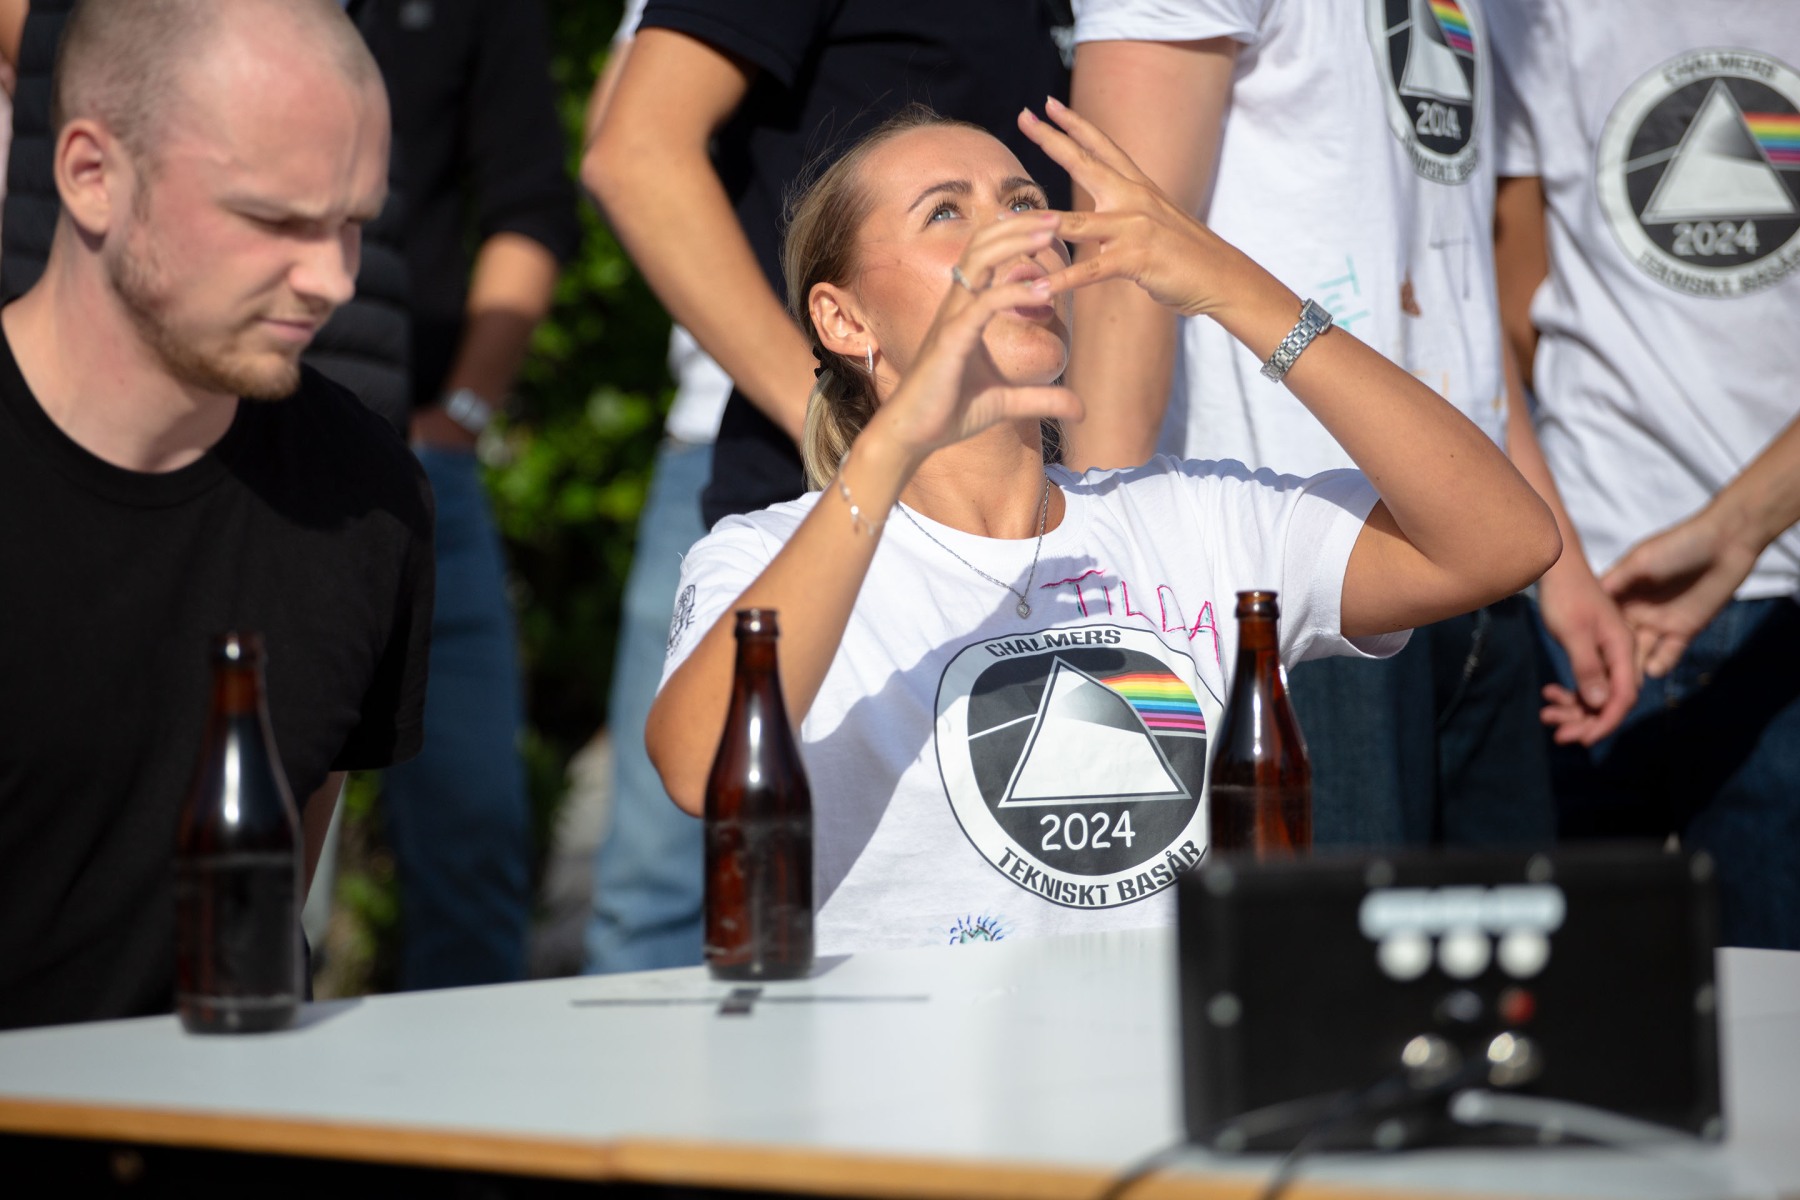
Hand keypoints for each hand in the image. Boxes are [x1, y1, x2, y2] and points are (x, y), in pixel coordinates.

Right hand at [863, 213, 1082, 465]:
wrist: (913, 435)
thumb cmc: (950, 412)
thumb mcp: (1007, 403)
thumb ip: (1043, 399)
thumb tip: (1081, 410)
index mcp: (965, 311)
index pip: (985, 256)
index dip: (1014, 235)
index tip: (1048, 227)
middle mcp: (955, 306)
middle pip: (981, 246)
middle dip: (1018, 226)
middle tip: (1057, 217)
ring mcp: (951, 320)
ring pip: (978, 262)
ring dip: (1015, 243)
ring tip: (1049, 234)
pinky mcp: (950, 341)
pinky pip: (984, 306)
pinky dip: (1013, 293)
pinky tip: (1043, 291)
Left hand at [1018, 97, 1247, 317]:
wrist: (1222, 276)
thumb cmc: (1184, 255)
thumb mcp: (1151, 224)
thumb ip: (1122, 215)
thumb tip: (1097, 216)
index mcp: (1137, 187)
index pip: (1102, 147)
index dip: (1075, 124)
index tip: (1047, 104)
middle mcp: (1134, 199)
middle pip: (1086, 163)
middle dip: (1052, 141)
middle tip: (1024, 117)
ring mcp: (1135, 228)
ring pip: (1077, 222)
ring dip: (1039, 222)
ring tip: (1004, 219)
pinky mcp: (1137, 259)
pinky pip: (1091, 270)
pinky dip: (1064, 281)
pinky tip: (1040, 289)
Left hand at [1535, 558, 1639, 744]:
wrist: (1558, 568)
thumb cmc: (1565, 595)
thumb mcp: (1573, 632)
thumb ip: (1587, 666)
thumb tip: (1599, 703)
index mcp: (1623, 648)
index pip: (1624, 696)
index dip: (1606, 721)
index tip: (1584, 740)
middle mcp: (1620, 654)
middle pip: (1611, 699)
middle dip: (1586, 720)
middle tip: (1558, 735)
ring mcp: (1607, 653)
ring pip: (1597, 693)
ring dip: (1575, 709)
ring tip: (1546, 715)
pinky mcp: (1592, 651)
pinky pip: (1587, 681)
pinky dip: (1571, 692)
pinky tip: (1549, 693)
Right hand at [1601, 507, 1756, 678]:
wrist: (1724, 543)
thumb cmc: (1678, 546)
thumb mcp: (1639, 560)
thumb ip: (1614, 582)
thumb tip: (1584, 599)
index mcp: (1622, 594)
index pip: (1600, 621)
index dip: (1589, 637)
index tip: (1578, 652)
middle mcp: (1637, 611)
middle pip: (1617, 642)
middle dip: (1608, 661)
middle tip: (1598, 680)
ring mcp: (1660, 622)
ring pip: (1640, 652)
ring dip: (1632, 668)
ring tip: (1623, 682)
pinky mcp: (1684, 631)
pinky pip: (1669, 653)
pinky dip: (1661, 663)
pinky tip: (1653, 670)